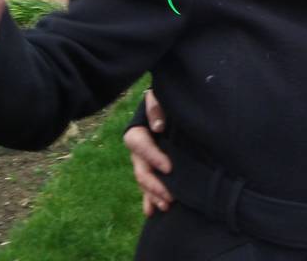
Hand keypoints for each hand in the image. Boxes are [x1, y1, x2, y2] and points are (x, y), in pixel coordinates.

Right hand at [124, 90, 171, 215]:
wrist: (169, 104)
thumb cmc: (164, 99)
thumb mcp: (158, 96)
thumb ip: (156, 106)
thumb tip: (158, 127)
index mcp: (137, 131)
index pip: (139, 145)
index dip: (152, 157)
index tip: (169, 168)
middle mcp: (137, 149)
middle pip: (141, 170)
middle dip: (154, 185)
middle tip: (170, 197)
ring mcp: (143, 161)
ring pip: (144, 181)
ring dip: (152, 195)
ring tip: (165, 206)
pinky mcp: (151, 168)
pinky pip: (147, 186)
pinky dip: (149, 199)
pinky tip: (153, 211)